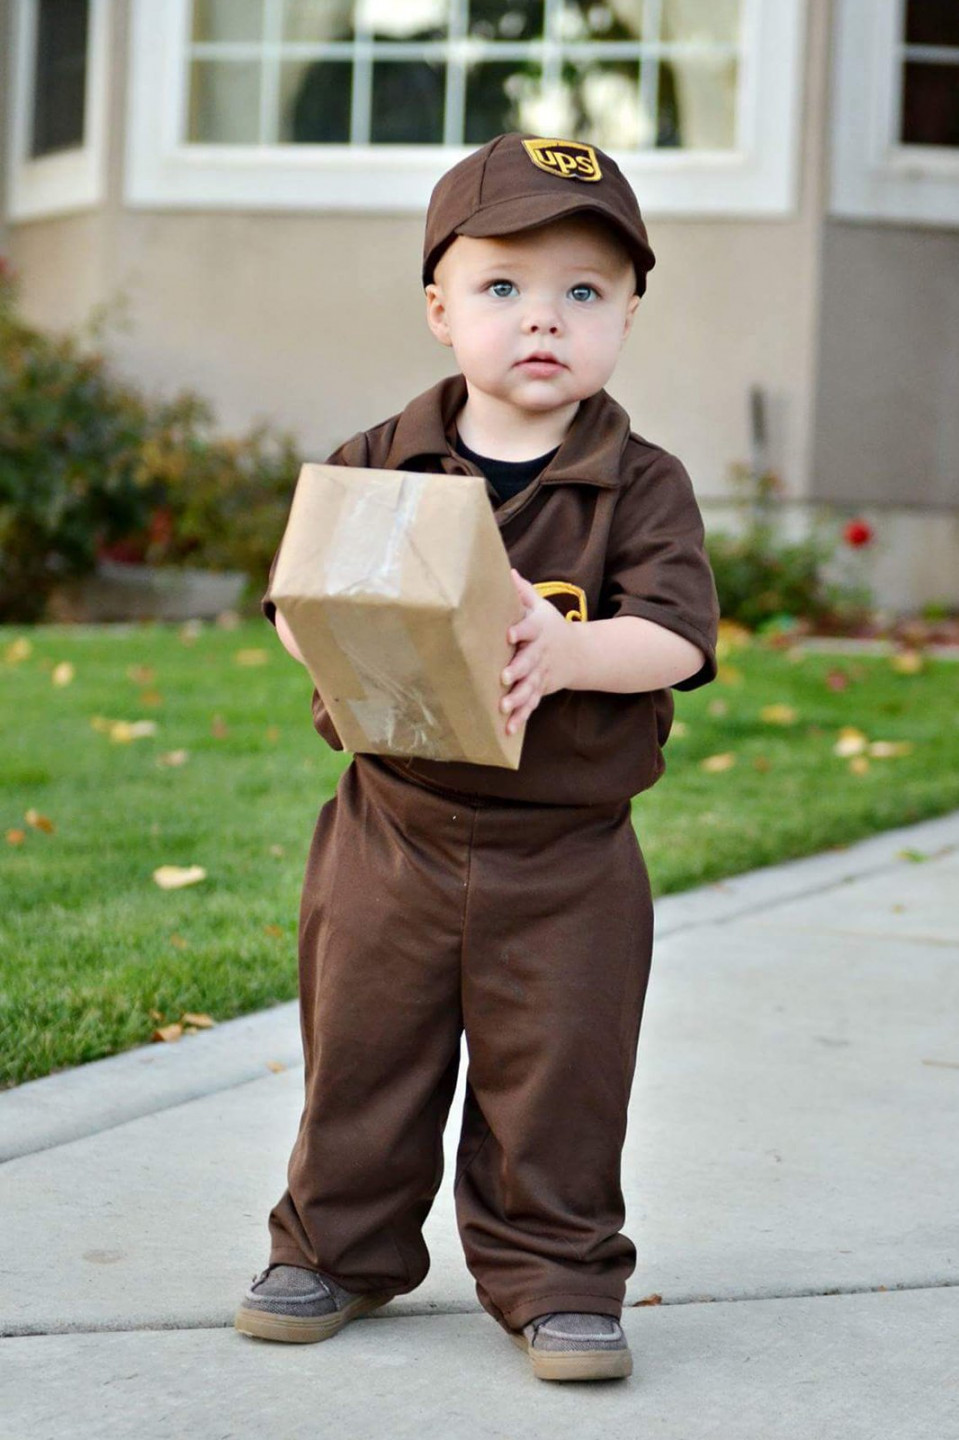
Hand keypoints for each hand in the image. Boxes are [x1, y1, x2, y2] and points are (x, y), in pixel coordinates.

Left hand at [500, 570, 577, 734]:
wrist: (579, 653)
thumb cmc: (552, 626)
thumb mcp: (541, 606)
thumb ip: (524, 592)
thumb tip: (506, 571)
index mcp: (539, 630)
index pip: (530, 628)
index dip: (520, 630)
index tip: (509, 634)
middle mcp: (541, 653)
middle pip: (530, 661)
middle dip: (518, 670)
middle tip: (504, 677)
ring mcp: (542, 674)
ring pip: (530, 686)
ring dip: (518, 698)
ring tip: (504, 707)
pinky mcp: (541, 689)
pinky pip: (531, 704)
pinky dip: (521, 717)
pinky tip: (509, 729)